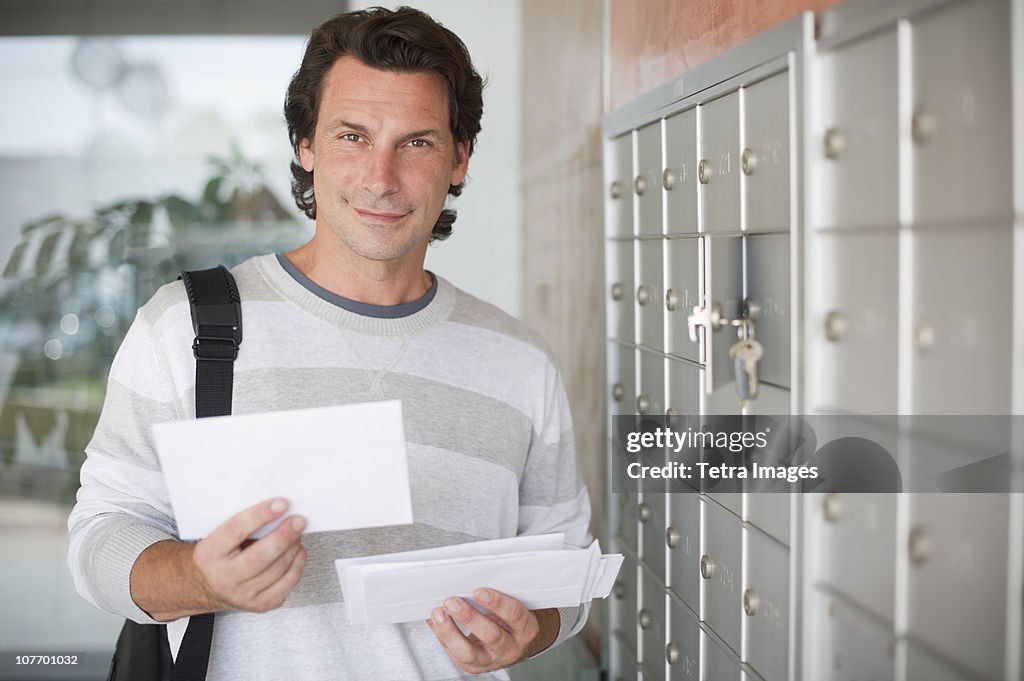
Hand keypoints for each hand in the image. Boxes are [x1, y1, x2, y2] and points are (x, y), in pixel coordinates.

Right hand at [192, 497, 307, 612]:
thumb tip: (278, 508)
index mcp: (208, 555)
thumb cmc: (218, 555)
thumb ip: (242, 525)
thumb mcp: (218, 537)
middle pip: (259, 556)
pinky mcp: (260, 605)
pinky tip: (297, 551)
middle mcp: (223, 578)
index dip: (261, 515)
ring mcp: (242, 595)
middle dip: (283, 536)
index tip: (281, 504)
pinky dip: (298, 563)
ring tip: (297, 533)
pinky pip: (287, 583)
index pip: (235, 531)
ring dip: (293, 547)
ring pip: (277, 570)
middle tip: (298, 521)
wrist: (207, 587)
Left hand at [426, 588, 558, 673]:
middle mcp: (511, 648)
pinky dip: (442, 637)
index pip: (514, 615)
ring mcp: (492, 660)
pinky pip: (456, 655)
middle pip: (491, 635)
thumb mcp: (513, 604)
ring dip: (450, 632)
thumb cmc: (511, 619)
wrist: (515, 643)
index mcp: (525, 628)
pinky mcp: (474, 666)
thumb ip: (498, 595)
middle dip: (469, 617)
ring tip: (438, 614)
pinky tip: (436, 623)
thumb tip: (469, 577)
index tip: (479, 591)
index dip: (497, 603)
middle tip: (452, 602)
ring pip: (469, 653)